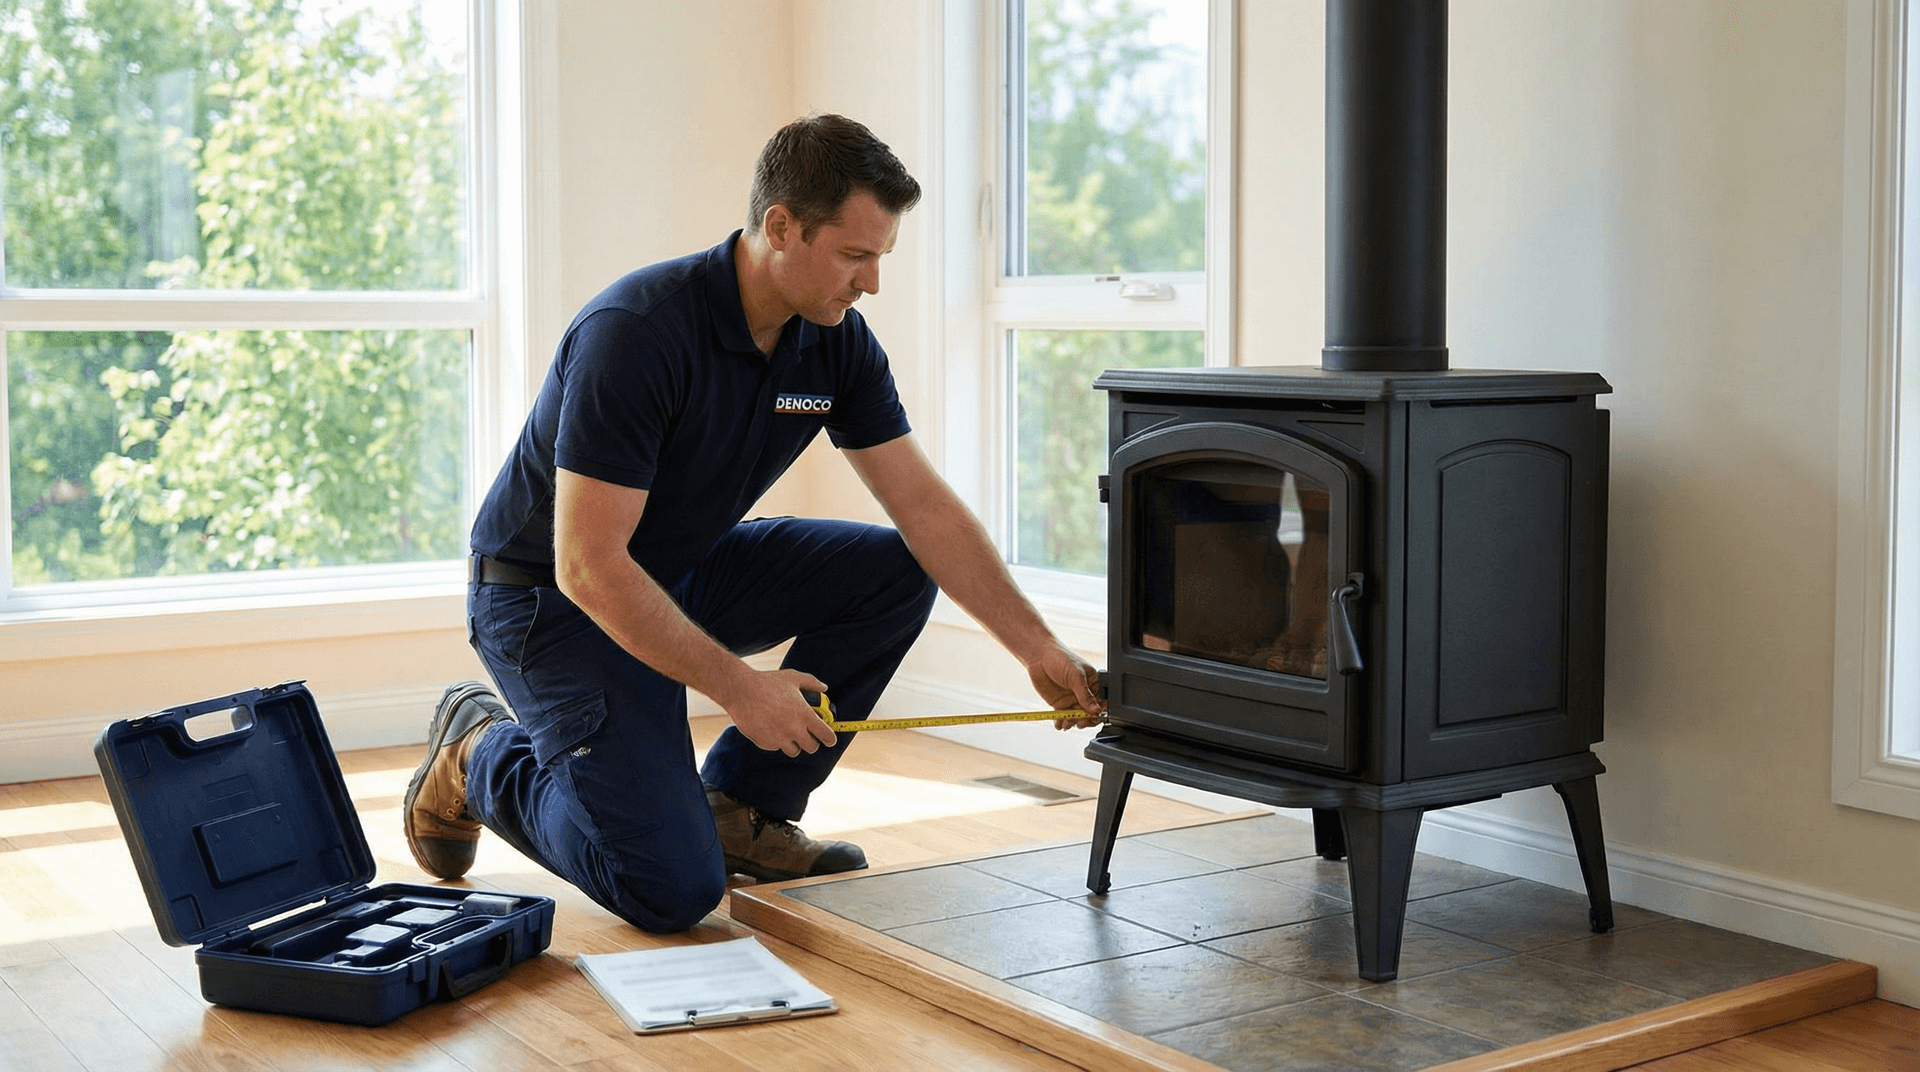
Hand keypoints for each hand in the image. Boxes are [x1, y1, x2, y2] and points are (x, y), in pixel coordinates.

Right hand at [720, 668, 837, 756]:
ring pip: (794, 751)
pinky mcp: (765, 743)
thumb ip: (811, 683)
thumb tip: (824, 688)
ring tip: (789, 733)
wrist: (740, 690)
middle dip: (812, 742)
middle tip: (808, 736)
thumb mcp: (793, 677)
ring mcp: (779, 738)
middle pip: (812, 748)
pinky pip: (776, 747)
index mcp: (804, 715)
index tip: (829, 739)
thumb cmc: (767, 682)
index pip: (826, 735)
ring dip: (794, 744)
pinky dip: (777, 741)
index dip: (830, 738)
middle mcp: (794, 730)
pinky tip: (771, 728)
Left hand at [1025, 645, 1105, 729]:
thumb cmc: (1060, 658)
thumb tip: (1096, 709)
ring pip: (1077, 717)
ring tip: (1067, 723)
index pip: (1102, 702)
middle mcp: (1084, 694)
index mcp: (1093, 684)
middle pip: (1090, 713)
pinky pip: (1063, 717)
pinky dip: (1061, 723)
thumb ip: (1085, 694)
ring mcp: (1072, 700)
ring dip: (1073, 723)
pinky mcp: (1060, 704)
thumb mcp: (1076, 676)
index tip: (1094, 717)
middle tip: (1080, 722)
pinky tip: (1059, 724)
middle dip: (1086, 720)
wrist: (1039, 657)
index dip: (1099, 712)